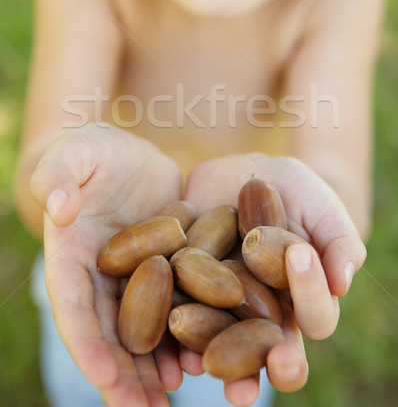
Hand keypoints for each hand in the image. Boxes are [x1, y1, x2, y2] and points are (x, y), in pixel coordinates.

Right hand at [31, 123, 183, 406]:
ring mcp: (137, 278)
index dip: (86, 341)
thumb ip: (59, 175)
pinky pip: (178, 306)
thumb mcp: (75, 151)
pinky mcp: (169, 270)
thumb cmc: (93, 151)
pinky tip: (203, 360)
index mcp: (72, 256)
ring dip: (156, 367)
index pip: (73, 304)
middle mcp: (102, 278)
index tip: (104, 375)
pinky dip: (187, 335)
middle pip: (110, 331)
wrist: (128, 156)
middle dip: (124, 374)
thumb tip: (60, 208)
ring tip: (173, 398)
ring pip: (145, 329)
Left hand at [181, 152, 366, 404]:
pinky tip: (171, 341)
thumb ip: (339, 240)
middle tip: (276, 361)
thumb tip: (342, 283)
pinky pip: (181, 319)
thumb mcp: (320, 204)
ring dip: (218, 360)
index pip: (317, 315)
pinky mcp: (187, 293)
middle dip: (275, 364)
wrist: (239, 172)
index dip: (312, 296)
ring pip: (223, 345)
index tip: (299, 256)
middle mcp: (265, 314)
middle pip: (273, 351)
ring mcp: (224, 308)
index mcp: (303, 299)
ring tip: (209, 364)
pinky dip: (175, 336)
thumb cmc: (291, 188)